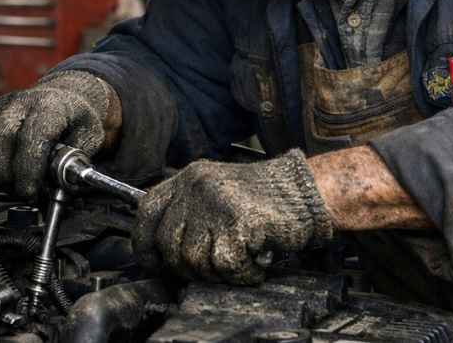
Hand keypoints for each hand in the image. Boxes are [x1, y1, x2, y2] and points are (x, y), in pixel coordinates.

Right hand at [0, 71, 118, 197]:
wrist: (64, 97)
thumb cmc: (76, 120)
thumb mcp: (91, 137)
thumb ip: (76, 161)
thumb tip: (61, 184)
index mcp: (51, 105)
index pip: (32, 135)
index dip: (27, 168)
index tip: (29, 191)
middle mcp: (20, 102)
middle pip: (0, 139)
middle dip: (7, 175)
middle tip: (21, 192)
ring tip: (9, 186)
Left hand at [132, 149, 332, 284]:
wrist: (307, 192)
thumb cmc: (265, 199)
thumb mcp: (217, 192)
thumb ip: (189, 212)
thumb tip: (163, 253)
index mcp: (188, 179)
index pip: (147, 211)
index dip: (145, 243)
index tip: (153, 261)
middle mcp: (196, 188)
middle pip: (168, 244)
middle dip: (188, 267)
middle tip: (215, 267)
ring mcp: (215, 204)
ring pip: (194, 260)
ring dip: (219, 272)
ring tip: (241, 261)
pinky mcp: (238, 223)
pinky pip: (225, 266)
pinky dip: (242, 273)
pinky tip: (256, 264)